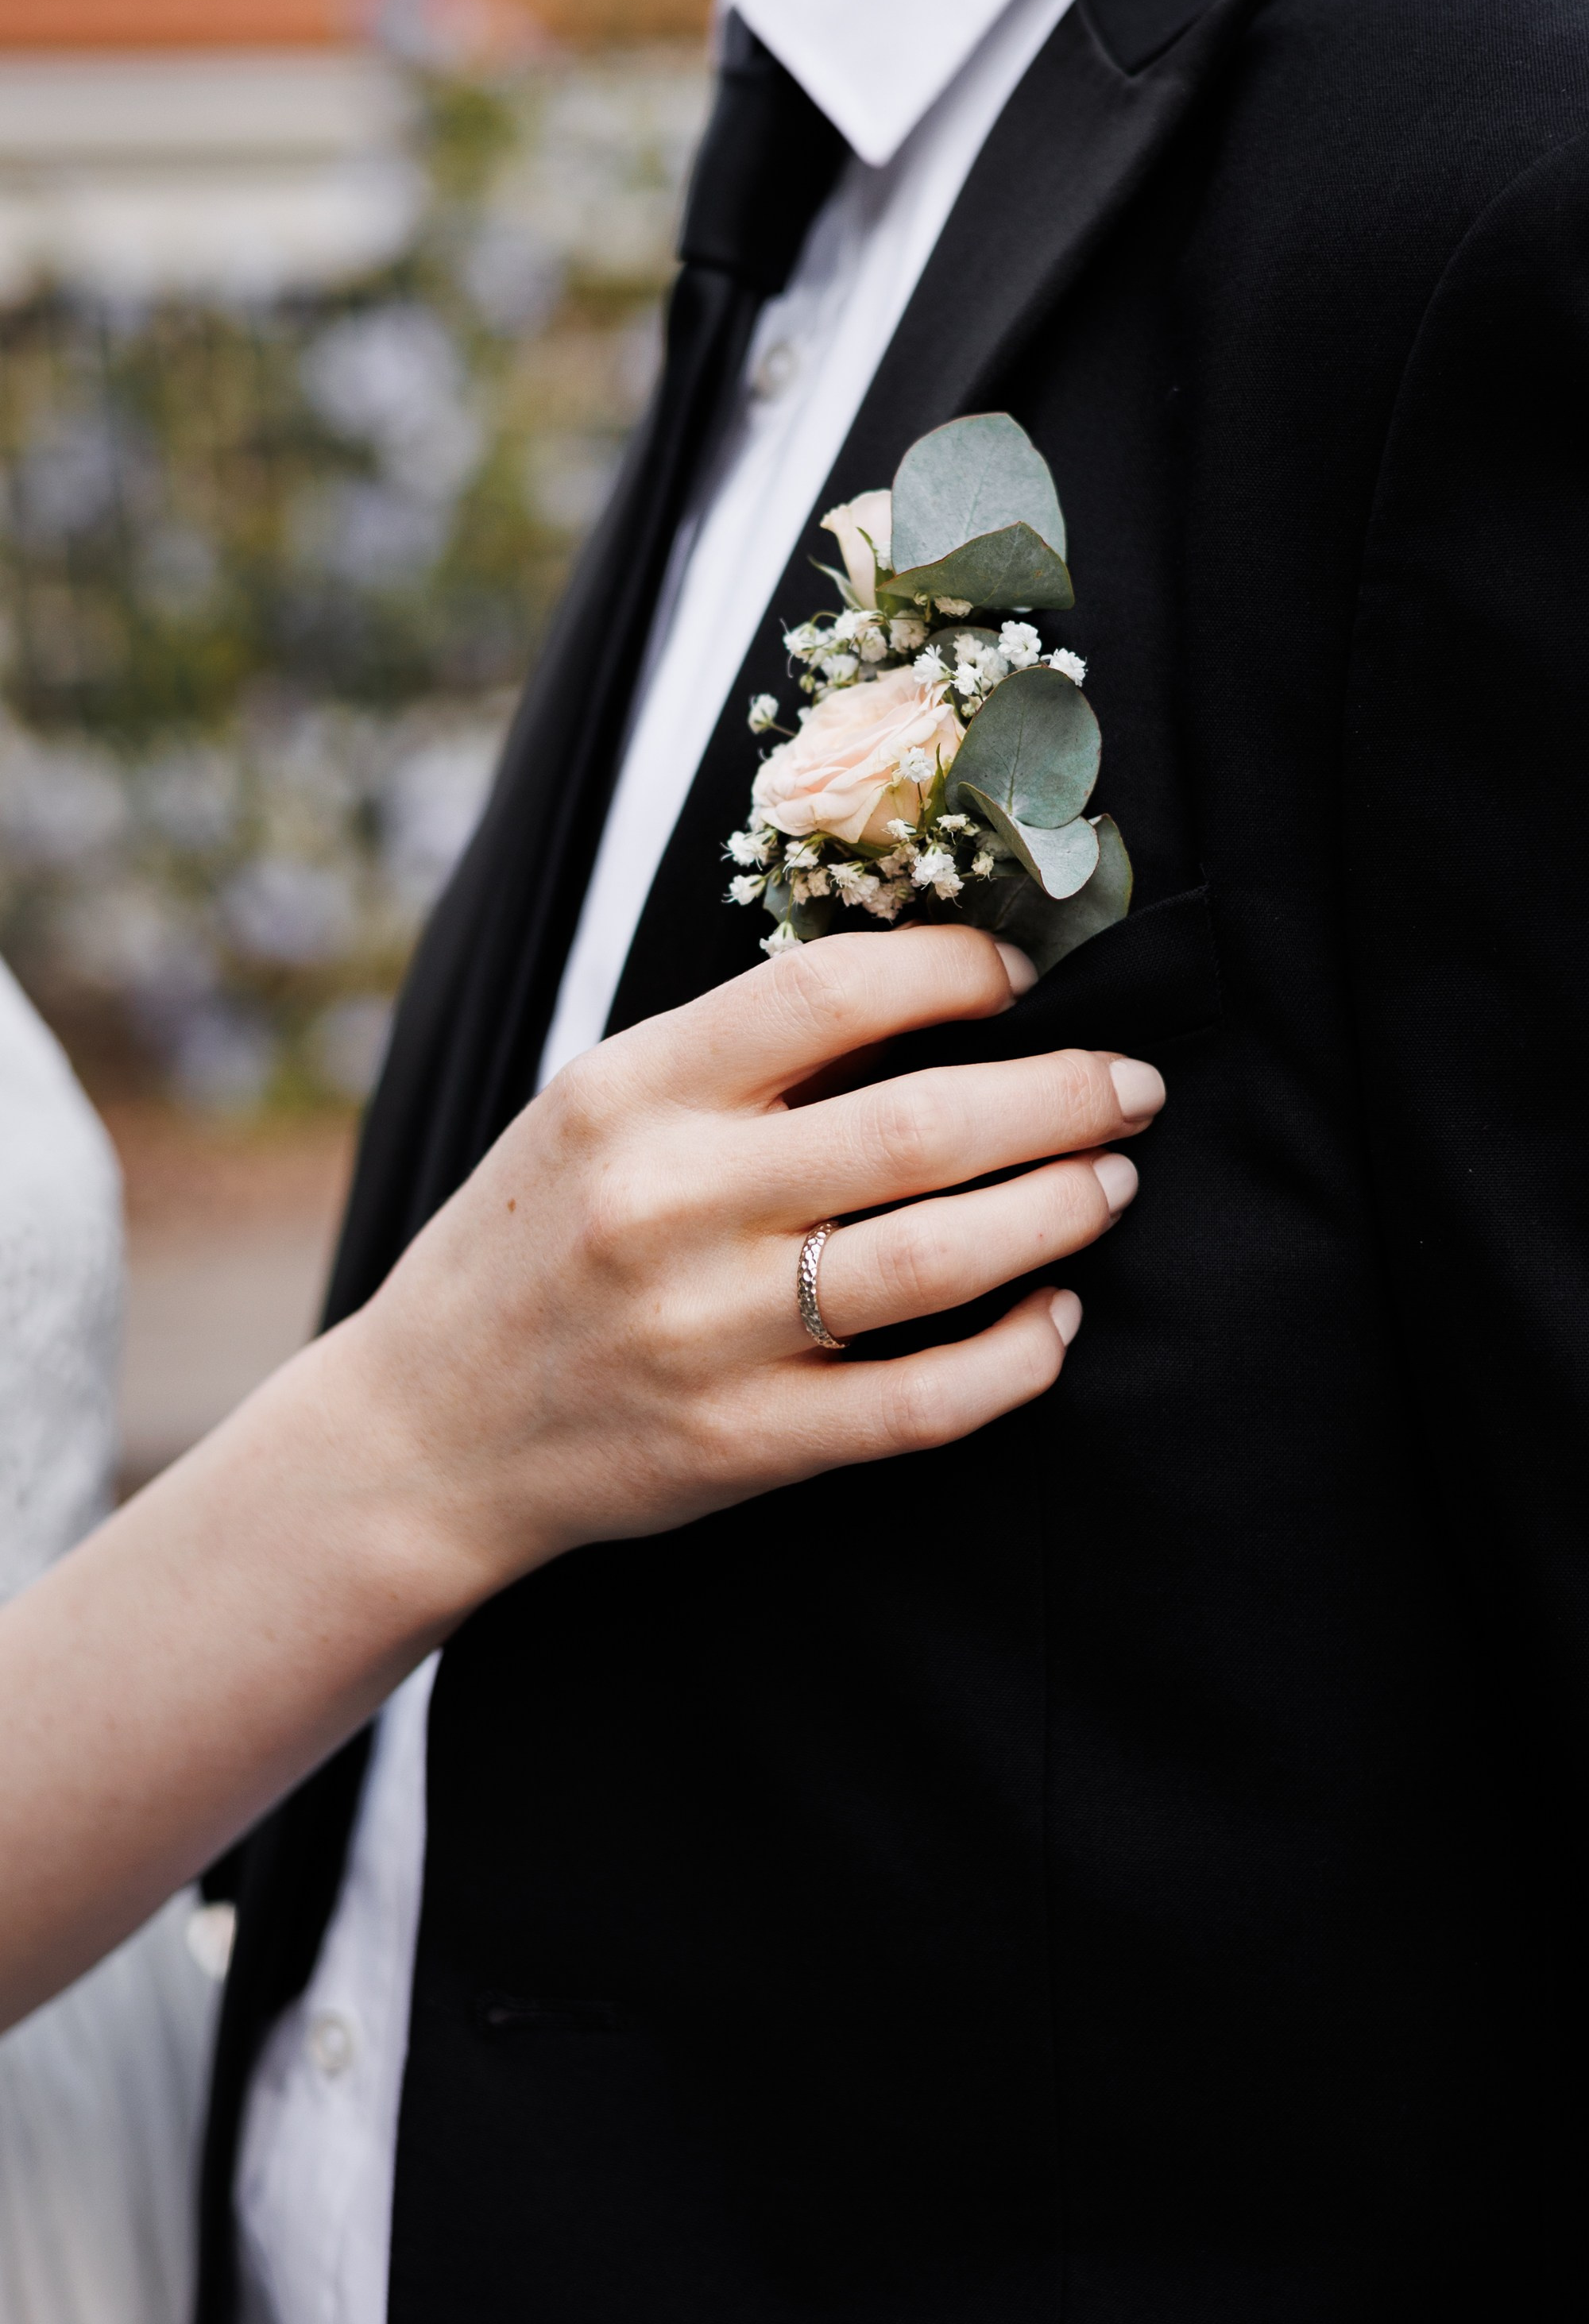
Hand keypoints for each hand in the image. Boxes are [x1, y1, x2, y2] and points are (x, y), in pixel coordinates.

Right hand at [346, 924, 1164, 1601]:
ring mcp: (708, 1333)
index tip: (1024, 977)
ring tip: (1113, 1183)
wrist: (425, 1431)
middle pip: (919, 1126)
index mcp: (629, 1093)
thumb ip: (738, 1064)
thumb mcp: (597, 1115)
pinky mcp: (744, 1442)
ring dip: (1059, 1211)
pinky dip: (1017, 1358)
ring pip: (939, 1259)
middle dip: (1061, 1095)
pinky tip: (1056, 1320)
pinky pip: (922, 1403)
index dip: (956, 969)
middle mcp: (669, 1203)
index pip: (828, 992)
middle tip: (1133, 1085)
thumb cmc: (532, 1245)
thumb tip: (931, 1001)